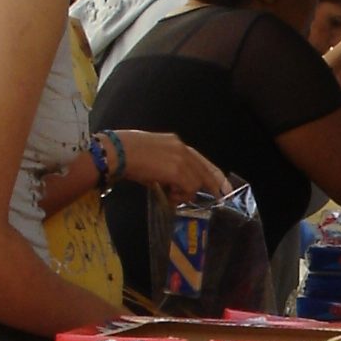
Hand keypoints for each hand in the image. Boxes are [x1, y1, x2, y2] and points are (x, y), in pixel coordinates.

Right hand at [112, 129, 229, 203]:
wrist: (118, 152)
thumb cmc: (126, 155)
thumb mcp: (152, 157)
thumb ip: (166, 168)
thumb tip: (172, 185)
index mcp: (176, 143)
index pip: (201, 160)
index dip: (213, 173)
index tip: (223, 185)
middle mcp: (182, 149)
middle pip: (206, 171)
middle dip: (214, 186)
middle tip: (221, 197)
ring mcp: (181, 159)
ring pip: (196, 183)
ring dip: (185, 194)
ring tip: (170, 195)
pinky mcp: (178, 171)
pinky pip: (189, 189)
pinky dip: (180, 196)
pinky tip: (169, 195)